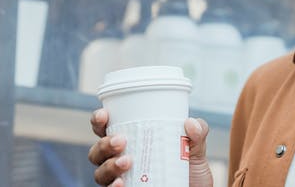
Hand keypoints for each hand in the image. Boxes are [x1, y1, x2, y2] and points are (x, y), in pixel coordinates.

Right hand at [88, 109, 213, 186]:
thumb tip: (191, 123)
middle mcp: (119, 160)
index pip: (105, 128)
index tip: (104, 115)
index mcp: (130, 141)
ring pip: (100, 173)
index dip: (98, 120)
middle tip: (121, 141)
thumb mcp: (195, 149)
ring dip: (109, 166)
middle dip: (104, 144)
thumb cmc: (188, 169)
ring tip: (127, 162)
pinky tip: (121, 184)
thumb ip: (197, 134)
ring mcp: (121, 179)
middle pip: (97, 151)